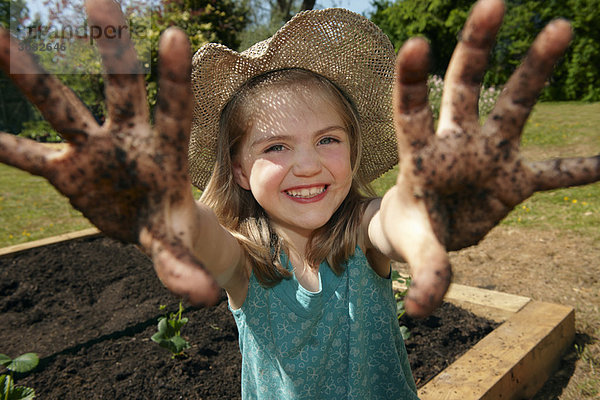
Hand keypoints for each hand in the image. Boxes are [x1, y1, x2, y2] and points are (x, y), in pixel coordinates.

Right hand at [0, 0, 218, 303]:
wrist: (145, 225)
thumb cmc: (167, 224)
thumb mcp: (175, 246)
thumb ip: (184, 267)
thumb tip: (203, 297)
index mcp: (165, 151)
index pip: (174, 108)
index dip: (172, 77)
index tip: (174, 34)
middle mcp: (128, 138)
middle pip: (120, 88)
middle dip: (111, 46)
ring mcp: (92, 149)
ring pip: (61, 106)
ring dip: (29, 74)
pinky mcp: (64, 170)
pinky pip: (23, 154)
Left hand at [381, 0, 599, 316]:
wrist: (422, 233)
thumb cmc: (409, 226)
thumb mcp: (414, 245)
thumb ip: (424, 271)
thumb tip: (420, 309)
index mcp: (420, 154)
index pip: (411, 110)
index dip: (412, 79)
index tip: (417, 43)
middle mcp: (456, 143)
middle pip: (464, 86)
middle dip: (476, 46)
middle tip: (492, 2)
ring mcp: (488, 155)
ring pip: (513, 105)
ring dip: (535, 68)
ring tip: (560, 26)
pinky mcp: (514, 179)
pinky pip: (556, 172)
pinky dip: (584, 167)